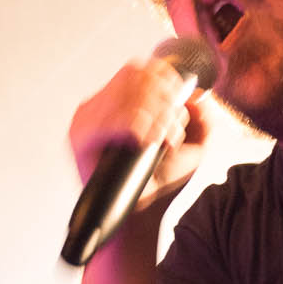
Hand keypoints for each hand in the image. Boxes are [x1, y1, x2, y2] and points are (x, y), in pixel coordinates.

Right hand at [67, 56, 210, 210]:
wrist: (142, 214)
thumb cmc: (162, 180)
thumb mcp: (193, 146)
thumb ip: (202, 117)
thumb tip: (196, 94)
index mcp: (119, 102)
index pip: (139, 70)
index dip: (165, 79)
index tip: (179, 103)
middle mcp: (100, 106)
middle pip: (134, 76)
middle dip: (162, 99)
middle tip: (170, 128)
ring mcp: (87, 121)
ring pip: (126, 96)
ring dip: (153, 116)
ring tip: (161, 139)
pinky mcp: (80, 139)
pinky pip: (110, 118)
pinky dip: (135, 125)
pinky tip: (147, 141)